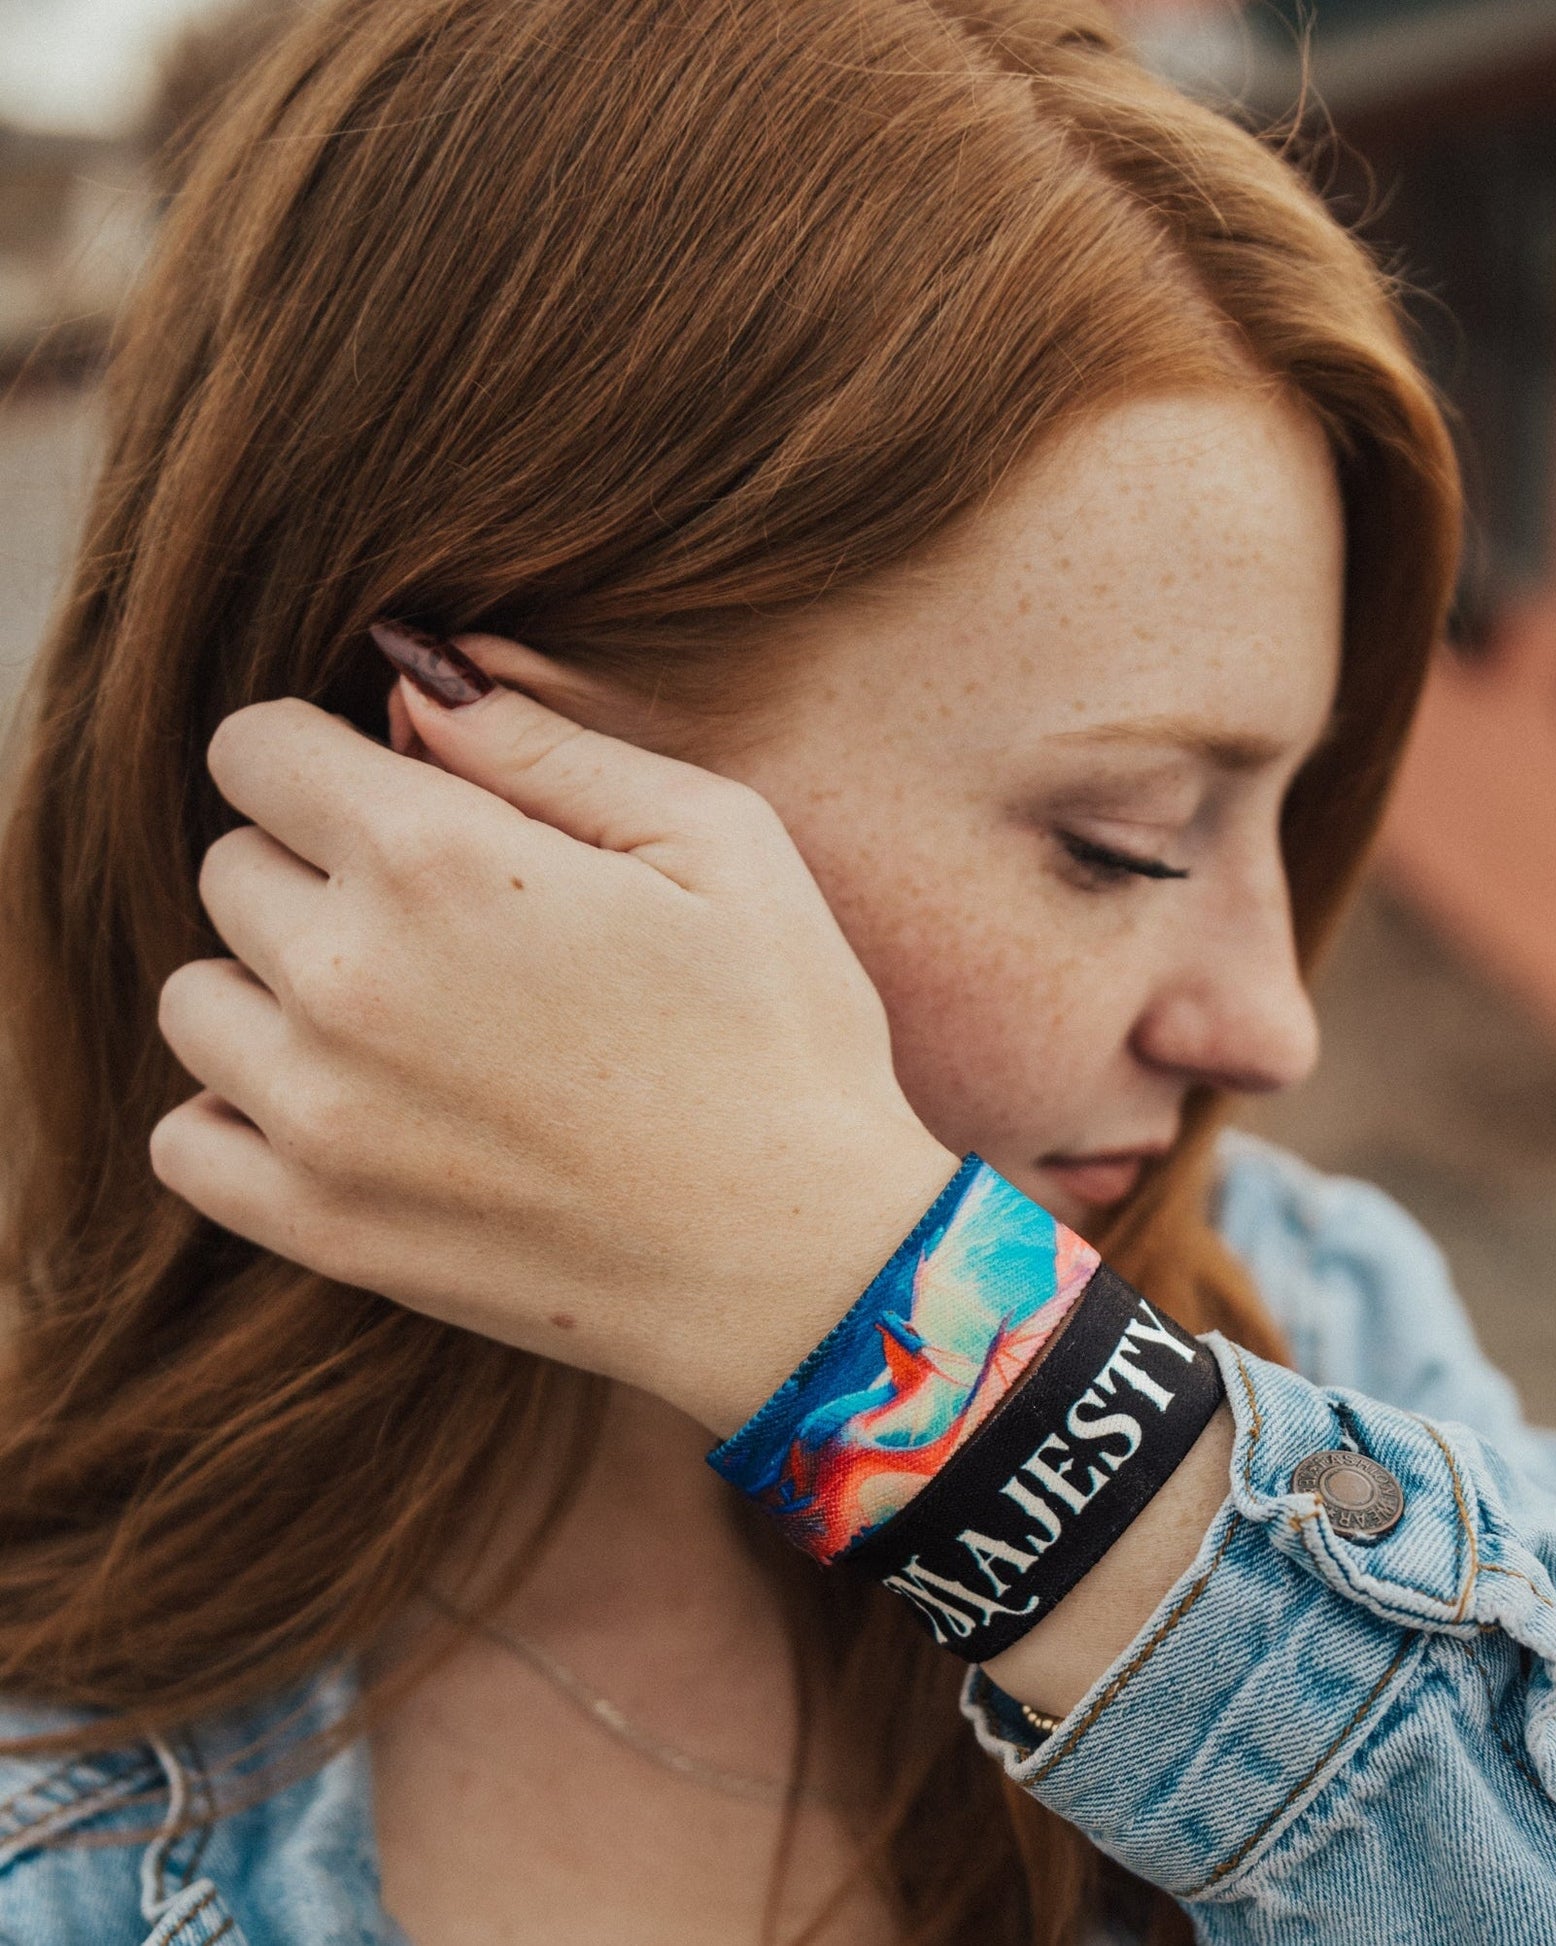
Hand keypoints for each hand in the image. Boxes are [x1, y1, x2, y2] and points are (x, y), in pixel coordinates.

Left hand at [151, 639, 958, 1435]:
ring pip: (198, 999)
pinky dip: (241, 1112)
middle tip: (444, 924)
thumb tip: (413, 679)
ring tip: (402, 1021)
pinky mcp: (320, 1226)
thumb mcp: (716, 839)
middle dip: (316, 869)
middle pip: (231, 868)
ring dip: (275, 989)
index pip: (254, 750)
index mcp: (437, 858)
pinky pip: (185, 1139)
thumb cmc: (783, 1033)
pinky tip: (347, 1106)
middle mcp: (346, 975)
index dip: (323, 755)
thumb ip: (545, 744)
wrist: (802, 1260)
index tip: (390, 795)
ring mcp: (318, 1114)